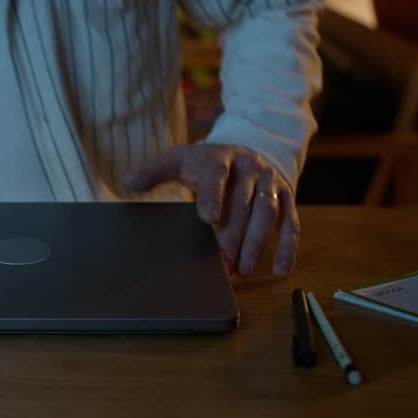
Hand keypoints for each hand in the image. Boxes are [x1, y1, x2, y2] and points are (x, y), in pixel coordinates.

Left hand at [123, 144, 298, 276]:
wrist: (250, 147)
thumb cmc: (209, 163)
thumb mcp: (181, 159)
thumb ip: (155, 171)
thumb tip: (127, 182)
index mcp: (220, 157)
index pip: (217, 174)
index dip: (212, 195)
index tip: (206, 218)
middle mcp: (249, 167)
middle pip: (243, 201)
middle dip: (233, 232)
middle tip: (223, 261)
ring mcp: (270, 182)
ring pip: (267, 212)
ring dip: (258, 242)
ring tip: (244, 269)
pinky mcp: (287, 197)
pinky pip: (290, 223)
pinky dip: (287, 247)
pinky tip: (279, 270)